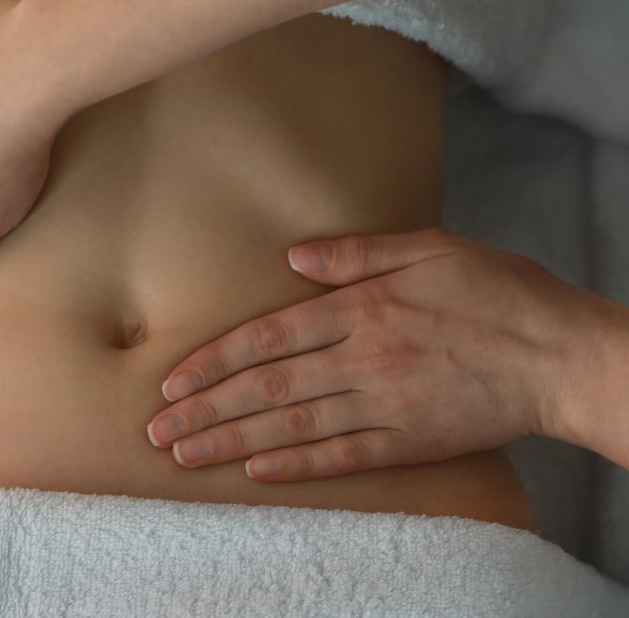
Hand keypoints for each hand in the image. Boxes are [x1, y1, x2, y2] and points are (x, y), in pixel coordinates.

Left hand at [145, 227, 628, 479]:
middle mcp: (362, 358)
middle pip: (267, 388)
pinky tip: (256, 471)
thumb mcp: (429, 247)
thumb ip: (357, 253)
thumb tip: (293, 258)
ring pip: (293, 425)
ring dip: (233, 441)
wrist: (561, 354)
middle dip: (205, 409)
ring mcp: (385, 403)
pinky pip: (343, 456)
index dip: (213, 362)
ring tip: (186, 456)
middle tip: (157, 431)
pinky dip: (298, 465)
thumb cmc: (497, 292)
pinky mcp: (411, 441)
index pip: (267, 339)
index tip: (171, 382)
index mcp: (361, 308)